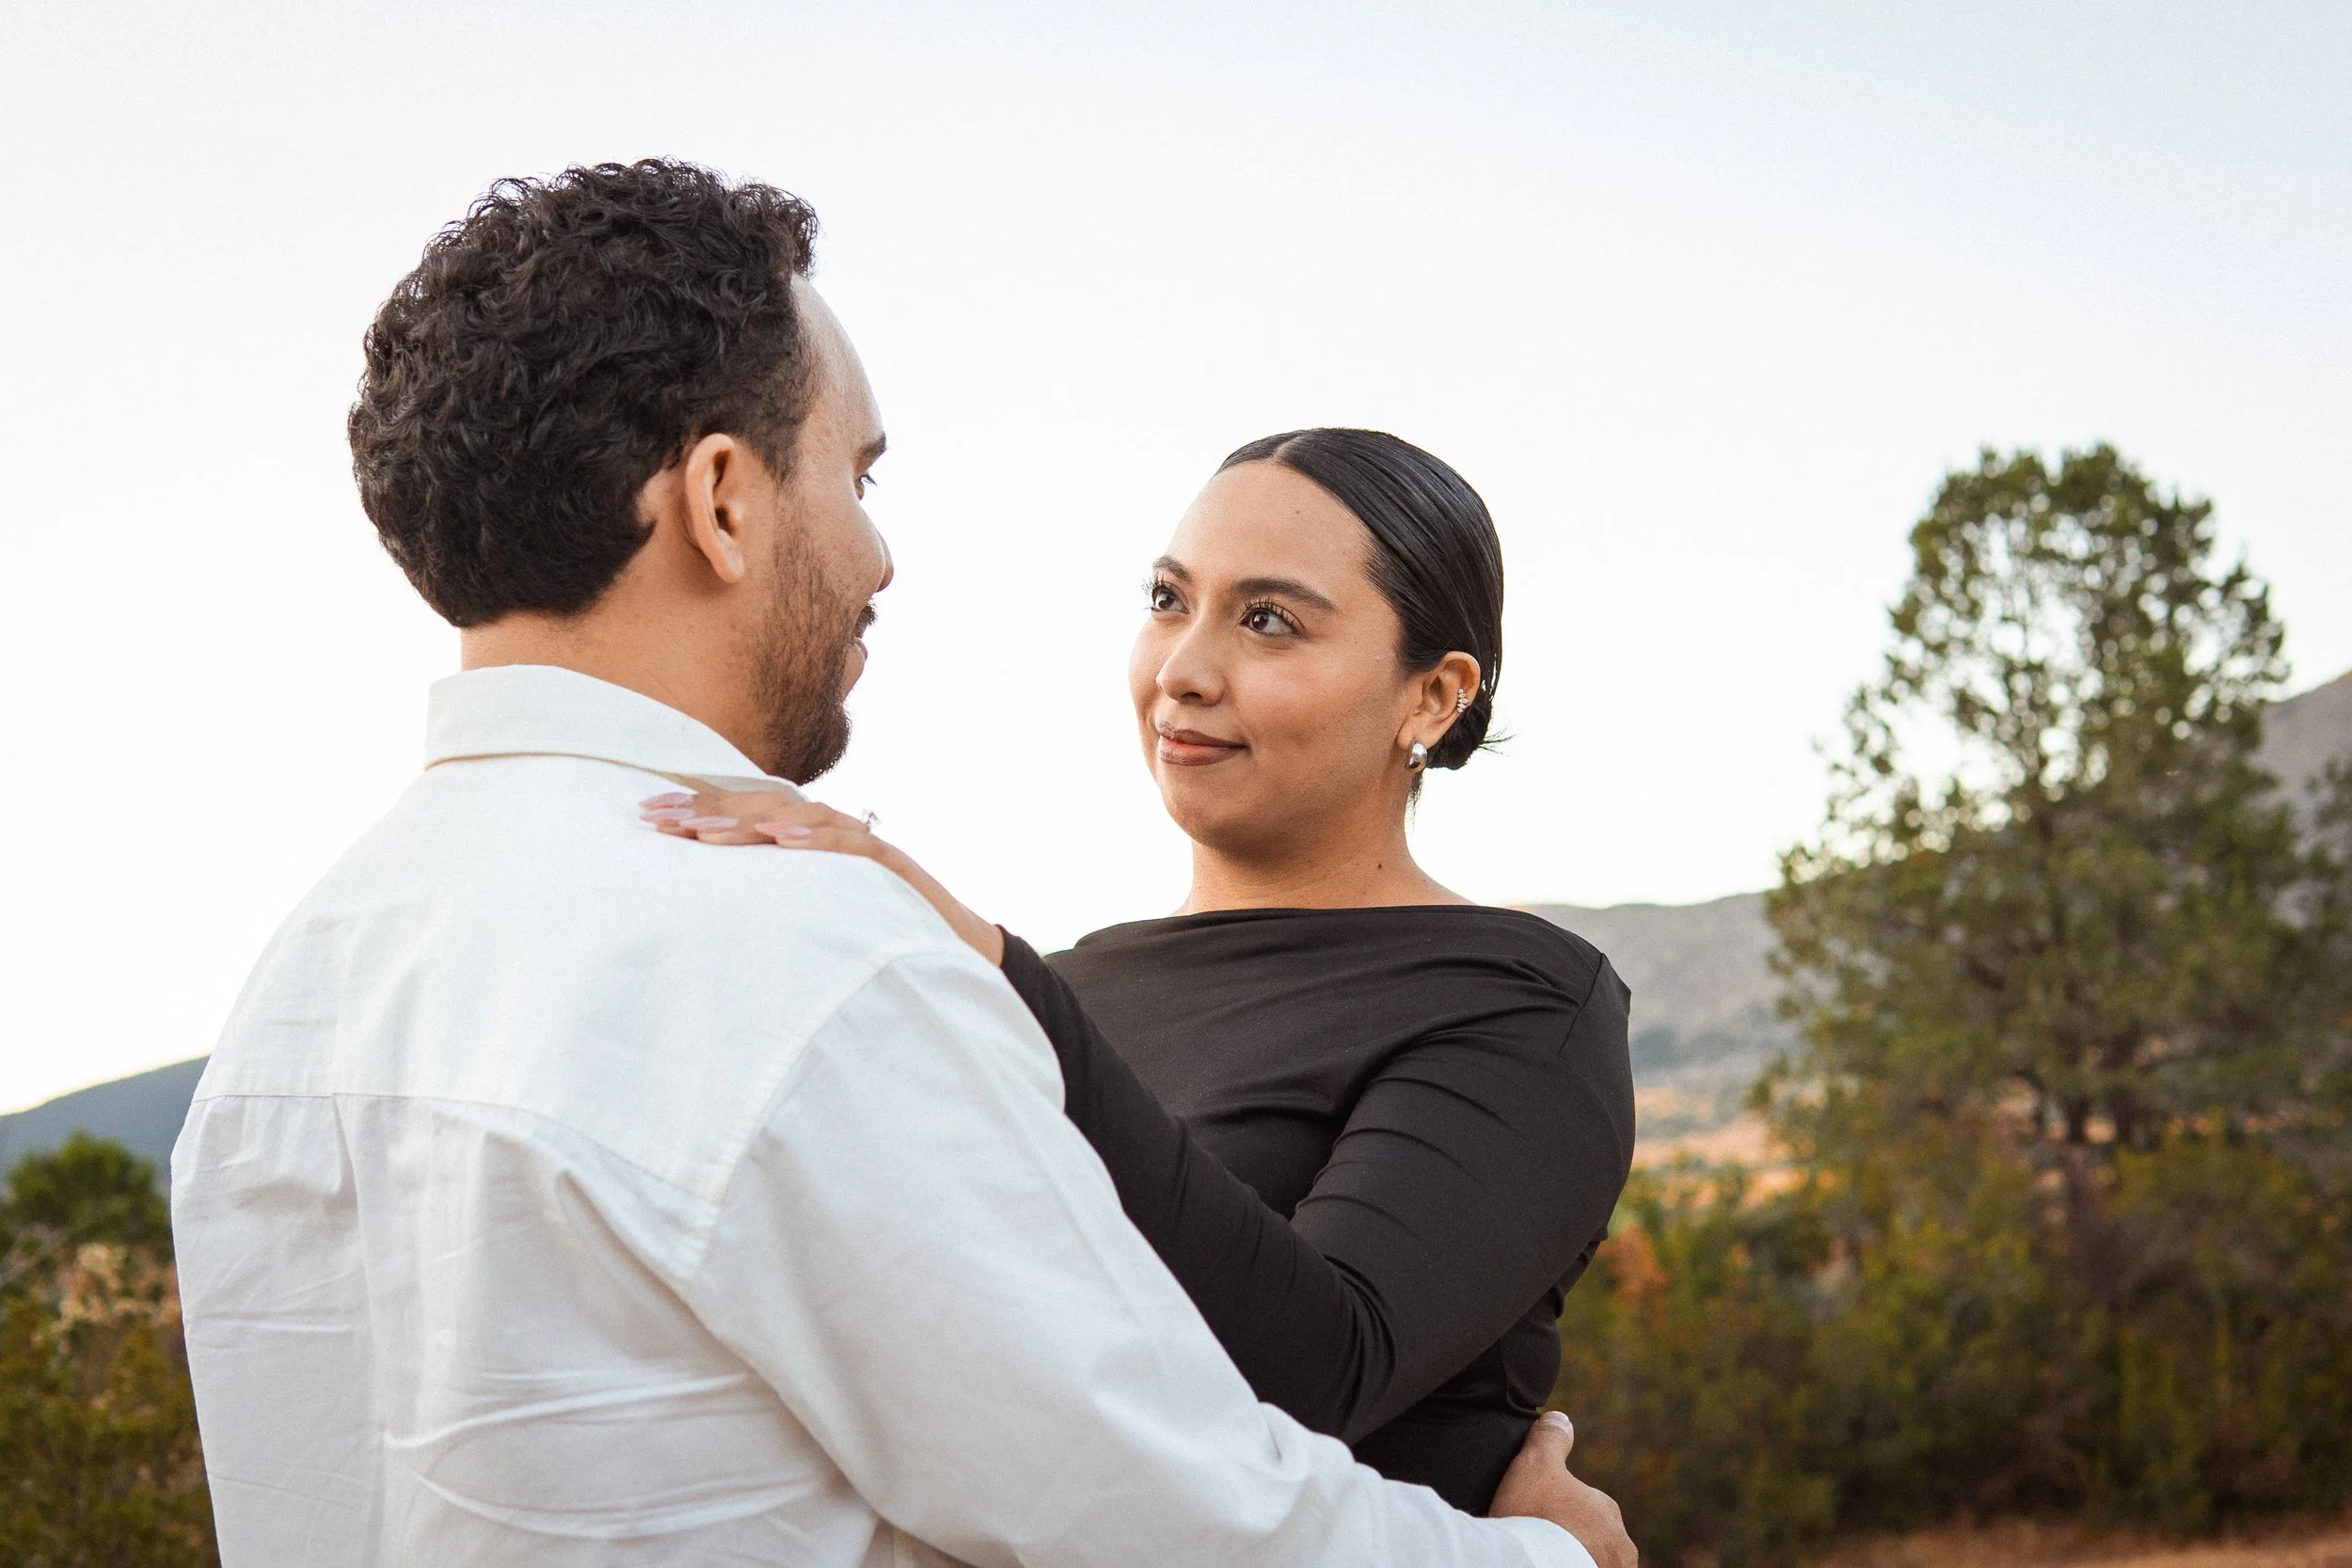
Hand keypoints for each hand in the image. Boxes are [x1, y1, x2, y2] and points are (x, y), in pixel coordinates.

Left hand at [640, 790, 1004, 964]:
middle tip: (658, 820)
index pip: (748, 815)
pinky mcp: (895, 870)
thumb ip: (772, 898)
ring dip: (750, 823)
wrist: (956, 952)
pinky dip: (818, 841)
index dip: (698, 809)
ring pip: (802, 820)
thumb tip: (703, 907)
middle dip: (709, 810)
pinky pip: (854, 849)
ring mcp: (865, 847)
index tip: (645, 817)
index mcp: (810, 842)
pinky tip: (782, 841)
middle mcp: (834, 834)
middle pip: (766, 807)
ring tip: (703, 832)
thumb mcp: (812, 914)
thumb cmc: (876, 936)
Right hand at [1489, 1412, 1635, 1567]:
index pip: (1586, 1507)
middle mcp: (1620, 1547)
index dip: (1557, 1510)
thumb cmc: (1533, 1515)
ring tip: (1545, 1556)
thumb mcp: (1535, 1463)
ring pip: (1591, 1559)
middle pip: (1591, 1538)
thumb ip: (1550, 1439)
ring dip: (1574, 1557)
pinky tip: (1548, 1564)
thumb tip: (1561, 1419)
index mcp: (1608, 1512)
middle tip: (1540, 1541)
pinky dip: (1569, 1566)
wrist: (1527, 1565)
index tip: (1536, 1517)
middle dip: (1570, 1539)